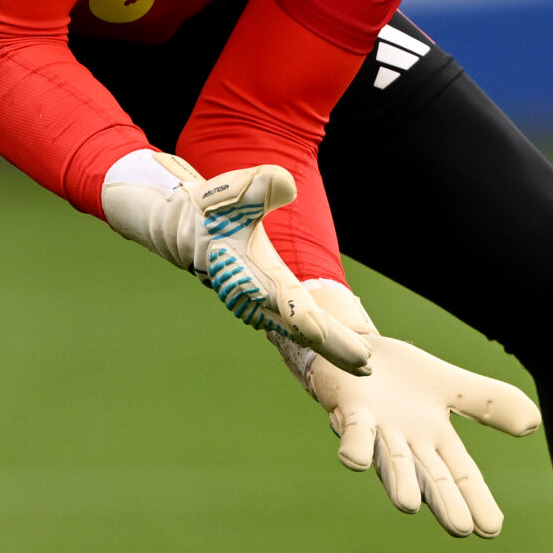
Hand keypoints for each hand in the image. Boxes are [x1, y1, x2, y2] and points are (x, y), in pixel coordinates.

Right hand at [100, 151, 373, 370]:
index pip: (291, 305)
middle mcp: (258, 299)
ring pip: (299, 333)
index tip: (328, 338)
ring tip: (362, 367)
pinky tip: (338, 351)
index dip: (315, 326)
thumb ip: (260, 187)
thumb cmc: (213, 210)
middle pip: (302, 329)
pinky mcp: (262, 306)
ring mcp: (258, 307)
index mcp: (257, 277)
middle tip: (367, 368)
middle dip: (333, 349)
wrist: (185, 228)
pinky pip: (294, 328)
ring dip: (329, 349)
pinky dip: (316, 341)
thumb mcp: (234, 193)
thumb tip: (286, 184)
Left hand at [273, 285, 541, 537]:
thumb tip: (535, 424)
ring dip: (400, 480)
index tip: (491, 529)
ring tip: (409, 505)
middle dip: (443, 501)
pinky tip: (353, 461)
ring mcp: (378, 429)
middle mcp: (406, 442)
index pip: (461, 474)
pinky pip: (353, 430)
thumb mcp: (452, 386)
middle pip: (430, 475)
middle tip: (460, 528)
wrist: (350, 353)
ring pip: (392, 460)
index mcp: (434, 439)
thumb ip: (490, 404)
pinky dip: (354, 444)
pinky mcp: (350, 411)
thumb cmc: (400, 380)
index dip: (476, 499)